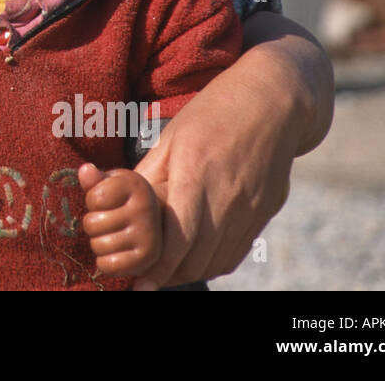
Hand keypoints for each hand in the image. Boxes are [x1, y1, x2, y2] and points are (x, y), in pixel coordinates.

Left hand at [79, 164, 160, 278]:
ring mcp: (150, 235)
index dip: (93, 201)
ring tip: (114, 236)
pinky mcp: (148, 259)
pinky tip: (115, 253)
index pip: (94, 198)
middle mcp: (147, 208)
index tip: (107, 200)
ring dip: (99, 243)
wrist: (156, 223)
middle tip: (110, 221)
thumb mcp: (112, 184)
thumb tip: (85, 170)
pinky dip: (105, 263)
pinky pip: (109, 265)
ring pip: (98, 246)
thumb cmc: (126, 200)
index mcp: (137, 185)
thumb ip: (96, 180)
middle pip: (92, 224)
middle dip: (94, 224)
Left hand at [131, 17, 325, 287]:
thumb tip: (112, 198)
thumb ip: (147, 174)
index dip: (155, 268)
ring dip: (189, 272)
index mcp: (196, 175)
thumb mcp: (170, 138)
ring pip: (218, 261)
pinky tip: (195, 259)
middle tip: (146, 279)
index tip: (137, 283)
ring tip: (166, 272)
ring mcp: (251, 209)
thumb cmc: (212, 113)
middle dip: (168, 276)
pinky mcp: (265, 212)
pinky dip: (213, 262)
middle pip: (196, 259)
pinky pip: (237, 251)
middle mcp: (227, 198)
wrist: (272, 101)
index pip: (176, 240)